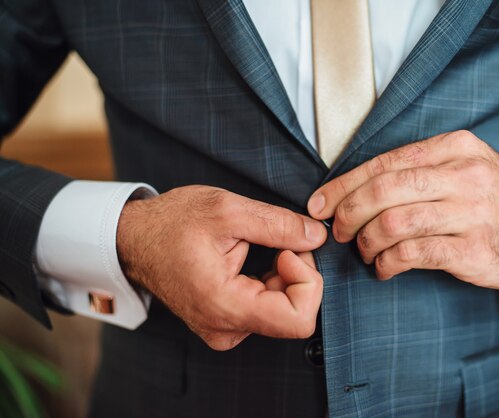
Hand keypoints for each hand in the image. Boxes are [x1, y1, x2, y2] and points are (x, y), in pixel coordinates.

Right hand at [117, 185, 326, 349]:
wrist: (136, 238)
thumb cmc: (172, 223)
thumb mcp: (228, 210)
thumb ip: (279, 225)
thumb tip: (318, 236)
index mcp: (223, 306)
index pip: (298, 320)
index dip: (308, 282)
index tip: (289, 251)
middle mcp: (225, 329)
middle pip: (294, 314)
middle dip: (298, 273)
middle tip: (281, 241)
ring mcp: (225, 329)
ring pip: (285, 311)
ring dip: (286, 276)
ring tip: (262, 247)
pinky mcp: (227, 322)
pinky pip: (269, 309)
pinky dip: (273, 282)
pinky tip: (255, 260)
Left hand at [307, 130, 498, 289]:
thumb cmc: (488, 198)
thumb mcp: (462, 166)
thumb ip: (416, 169)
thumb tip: (352, 188)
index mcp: (454, 148)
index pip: (384, 163)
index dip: (344, 185)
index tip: (319, 203)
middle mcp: (464, 176)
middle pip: (384, 190)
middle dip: (348, 213)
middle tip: (336, 231)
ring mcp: (472, 214)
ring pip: (394, 223)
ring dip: (366, 241)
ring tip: (363, 250)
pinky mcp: (474, 250)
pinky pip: (413, 254)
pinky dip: (388, 263)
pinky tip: (384, 267)